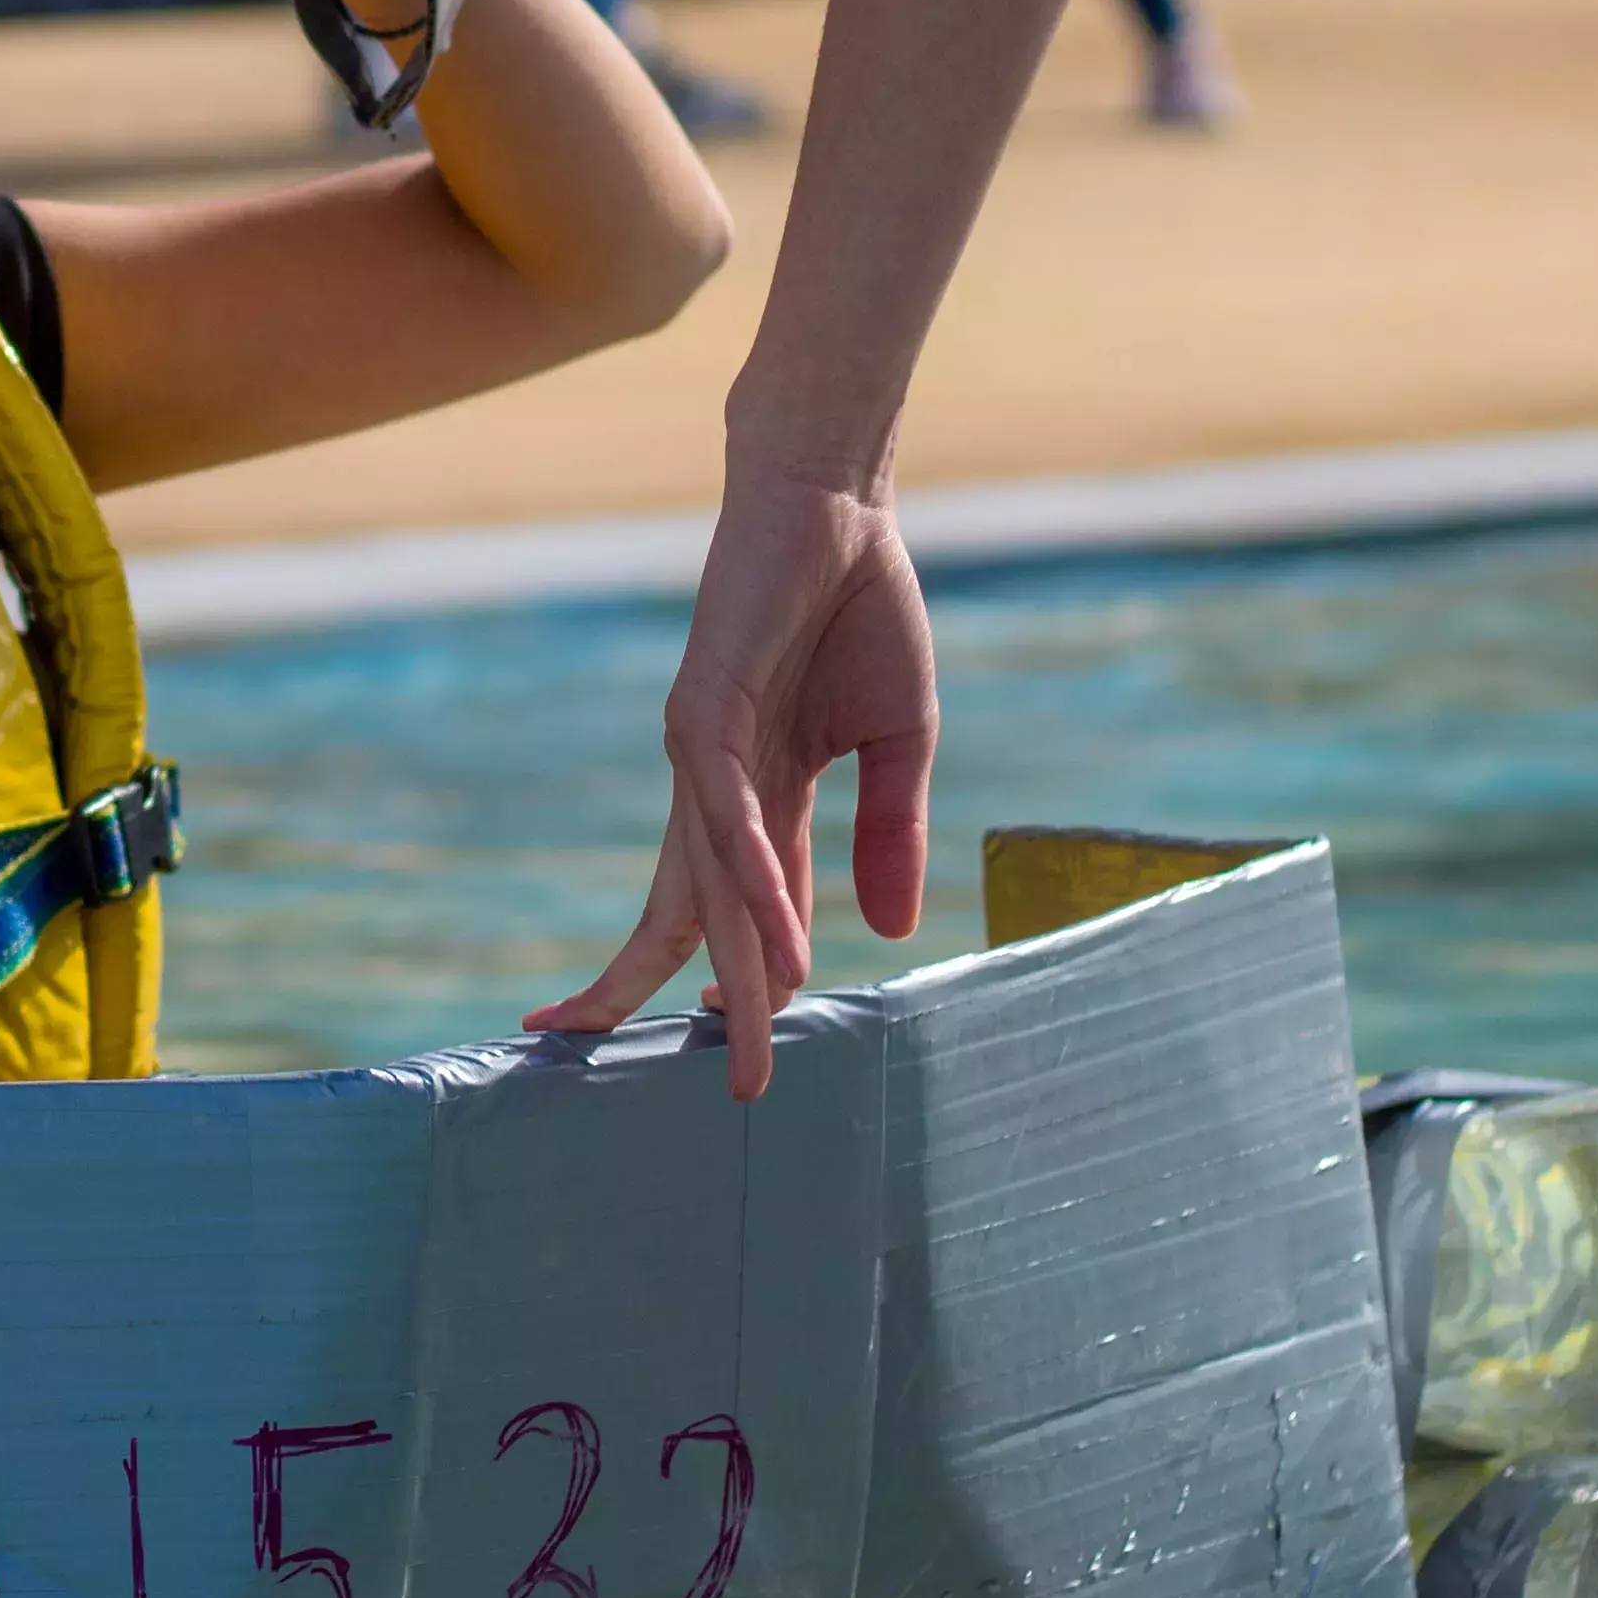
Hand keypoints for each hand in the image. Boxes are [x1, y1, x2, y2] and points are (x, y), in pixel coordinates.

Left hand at [526, 461, 939, 1096]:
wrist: (836, 506)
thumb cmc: (861, 609)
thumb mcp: (898, 742)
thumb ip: (888, 833)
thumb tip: (889, 934)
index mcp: (762, 796)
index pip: (746, 910)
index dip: (752, 981)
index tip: (749, 1058)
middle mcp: (716, 786)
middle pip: (699, 914)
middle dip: (707, 1002)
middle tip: (725, 1091)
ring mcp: (703, 750)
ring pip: (713, 880)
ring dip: (739, 963)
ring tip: (748, 1042)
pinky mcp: (705, 707)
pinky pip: (727, 814)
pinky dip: (752, 877)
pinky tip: (767, 935)